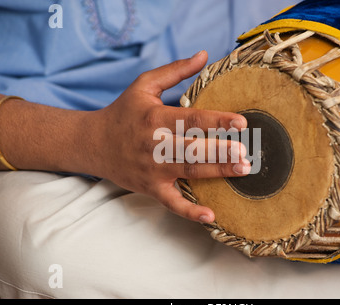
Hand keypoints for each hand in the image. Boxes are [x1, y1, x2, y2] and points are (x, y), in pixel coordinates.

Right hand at [93, 51, 249, 222]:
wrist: (93, 143)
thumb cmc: (123, 112)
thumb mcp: (144, 85)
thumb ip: (175, 71)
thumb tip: (204, 55)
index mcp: (155, 117)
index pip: (192, 119)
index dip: (217, 121)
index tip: (242, 122)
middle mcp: (155, 144)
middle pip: (193, 148)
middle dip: (221, 151)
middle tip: (246, 153)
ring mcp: (153, 170)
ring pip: (189, 172)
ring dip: (217, 172)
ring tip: (242, 170)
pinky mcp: (151, 189)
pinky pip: (172, 203)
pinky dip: (190, 212)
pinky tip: (211, 216)